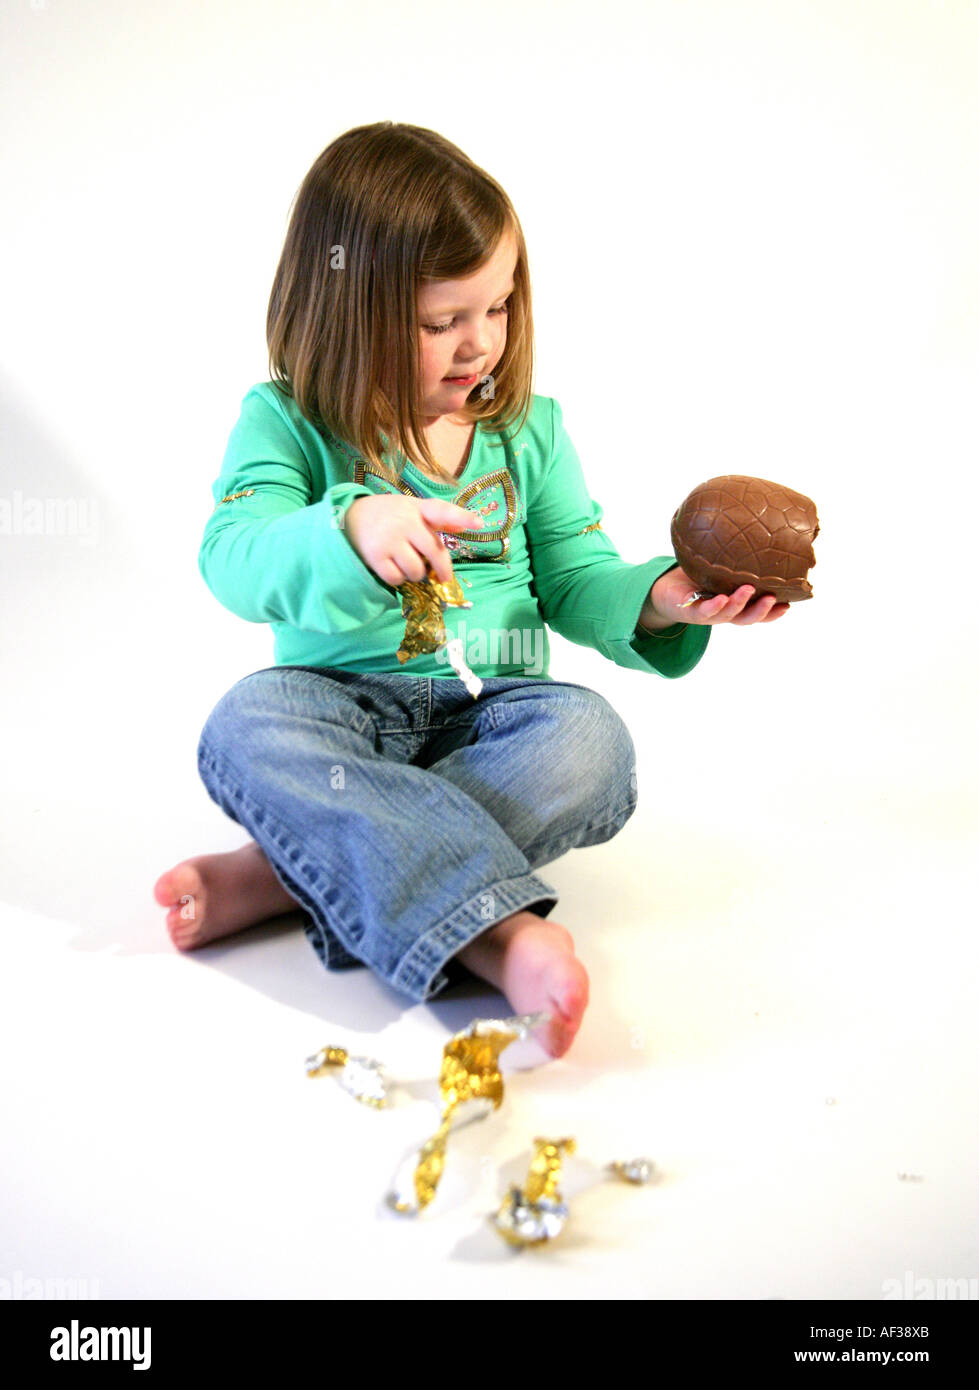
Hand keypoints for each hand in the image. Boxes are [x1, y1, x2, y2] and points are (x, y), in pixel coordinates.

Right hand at [345, 494, 483, 587]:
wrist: (351, 516)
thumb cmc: (390, 515)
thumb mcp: (413, 509)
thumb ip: (441, 518)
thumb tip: (472, 524)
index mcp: (417, 509)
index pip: (442, 511)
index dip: (461, 517)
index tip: (479, 524)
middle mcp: (404, 522)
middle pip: (434, 552)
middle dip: (442, 569)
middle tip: (443, 577)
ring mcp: (389, 539)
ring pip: (416, 570)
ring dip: (416, 574)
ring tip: (408, 565)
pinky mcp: (376, 556)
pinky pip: (397, 578)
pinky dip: (398, 579)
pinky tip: (394, 570)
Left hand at [641, 565, 790, 627]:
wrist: (664, 590)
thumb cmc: (694, 577)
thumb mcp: (716, 567)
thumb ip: (732, 556)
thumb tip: (750, 523)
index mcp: (734, 603)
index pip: (758, 610)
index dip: (773, 611)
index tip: (790, 603)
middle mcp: (724, 611)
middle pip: (747, 616)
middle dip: (762, 610)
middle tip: (774, 598)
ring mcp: (708, 613)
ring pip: (728, 614)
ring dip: (739, 604)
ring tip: (748, 590)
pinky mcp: (689, 610)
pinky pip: (703, 610)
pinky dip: (714, 606)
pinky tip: (722, 598)